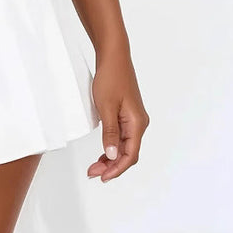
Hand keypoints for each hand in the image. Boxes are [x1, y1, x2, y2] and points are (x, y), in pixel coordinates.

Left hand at [86, 47, 148, 181]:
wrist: (113, 55)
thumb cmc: (111, 77)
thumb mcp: (106, 106)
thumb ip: (110, 133)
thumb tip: (112, 156)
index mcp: (137, 123)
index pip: (129, 155)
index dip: (116, 169)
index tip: (102, 177)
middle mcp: (139, 123)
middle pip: (128, 153)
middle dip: (111, 165)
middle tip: (93, 172)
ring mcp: (133, 118)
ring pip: (124, 145)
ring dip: (111, 157)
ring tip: (95, 166)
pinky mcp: (127, 113)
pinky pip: (122, 136)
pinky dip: (112, 145)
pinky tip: (103, 151)